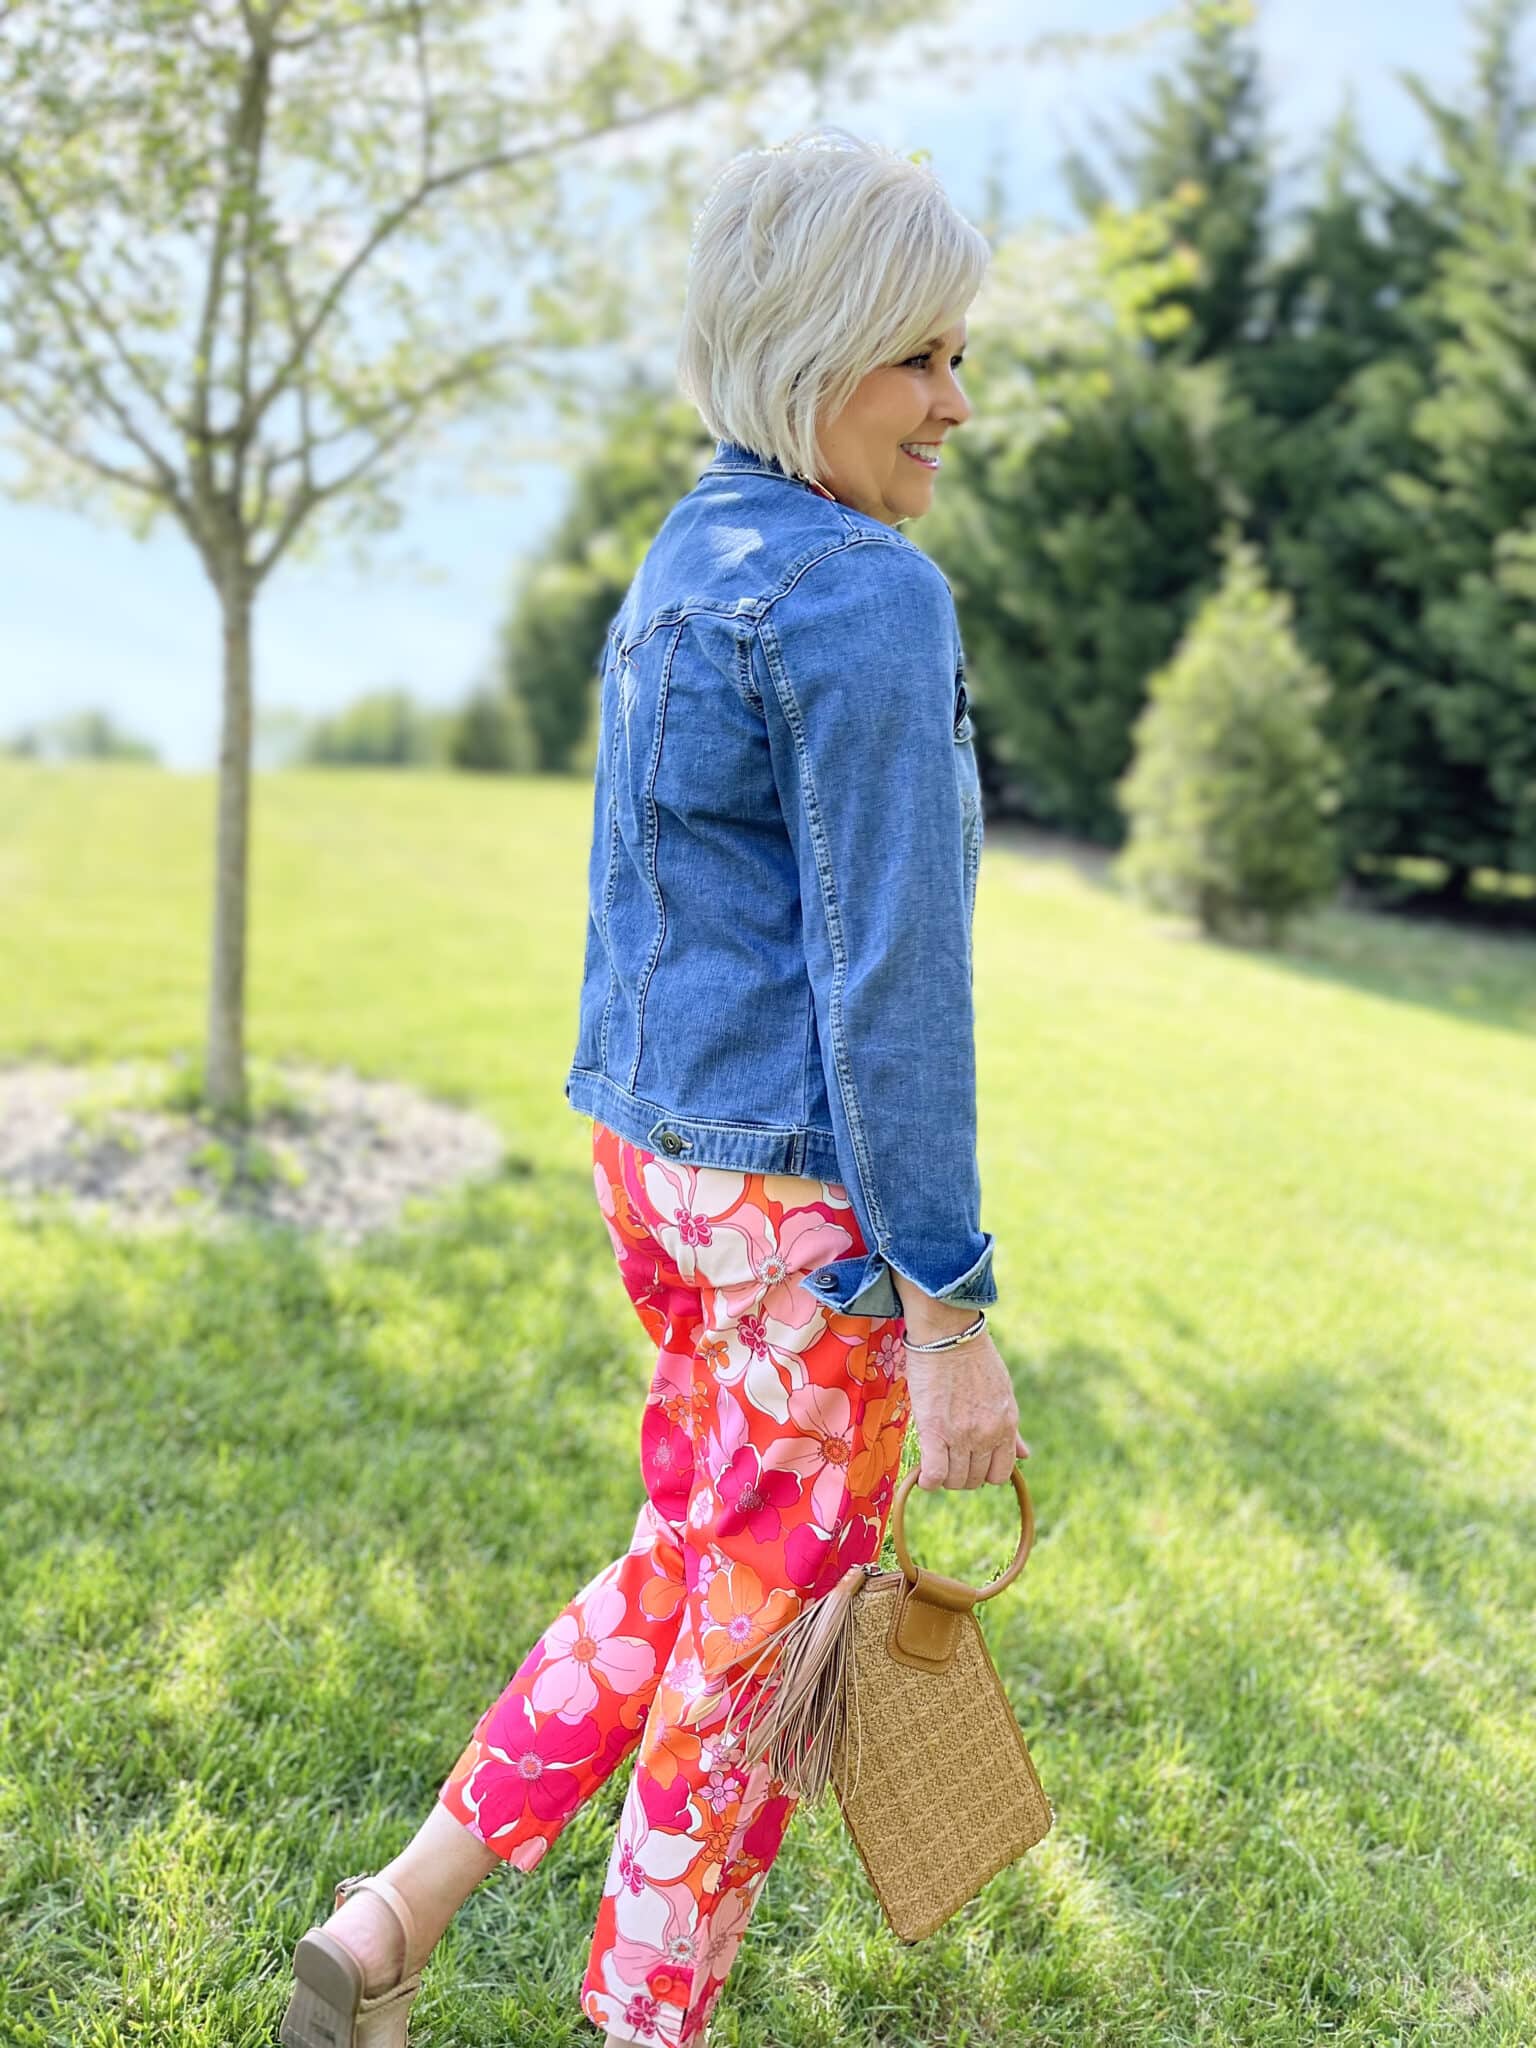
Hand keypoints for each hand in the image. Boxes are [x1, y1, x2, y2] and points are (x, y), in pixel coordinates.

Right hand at [900, 1325, 1029, 1490]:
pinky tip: (923, 1475)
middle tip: (949, 1459)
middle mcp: (987, 1434)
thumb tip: (1025, 1455)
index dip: (984, 1473)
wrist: (949, 1335)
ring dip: (944, 1477)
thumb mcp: (1003, 1393)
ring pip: (955, 1480)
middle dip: (963, 1475)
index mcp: (1006, 1425)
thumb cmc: (973, 1358)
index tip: (971, 1463)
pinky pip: (934, 1473)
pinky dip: (928, 1480)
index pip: (1001, 1473)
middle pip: (976, 1479)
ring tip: (936, 1461)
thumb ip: (1011, 1430)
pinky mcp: (935, 1431)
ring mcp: (962, 1435)